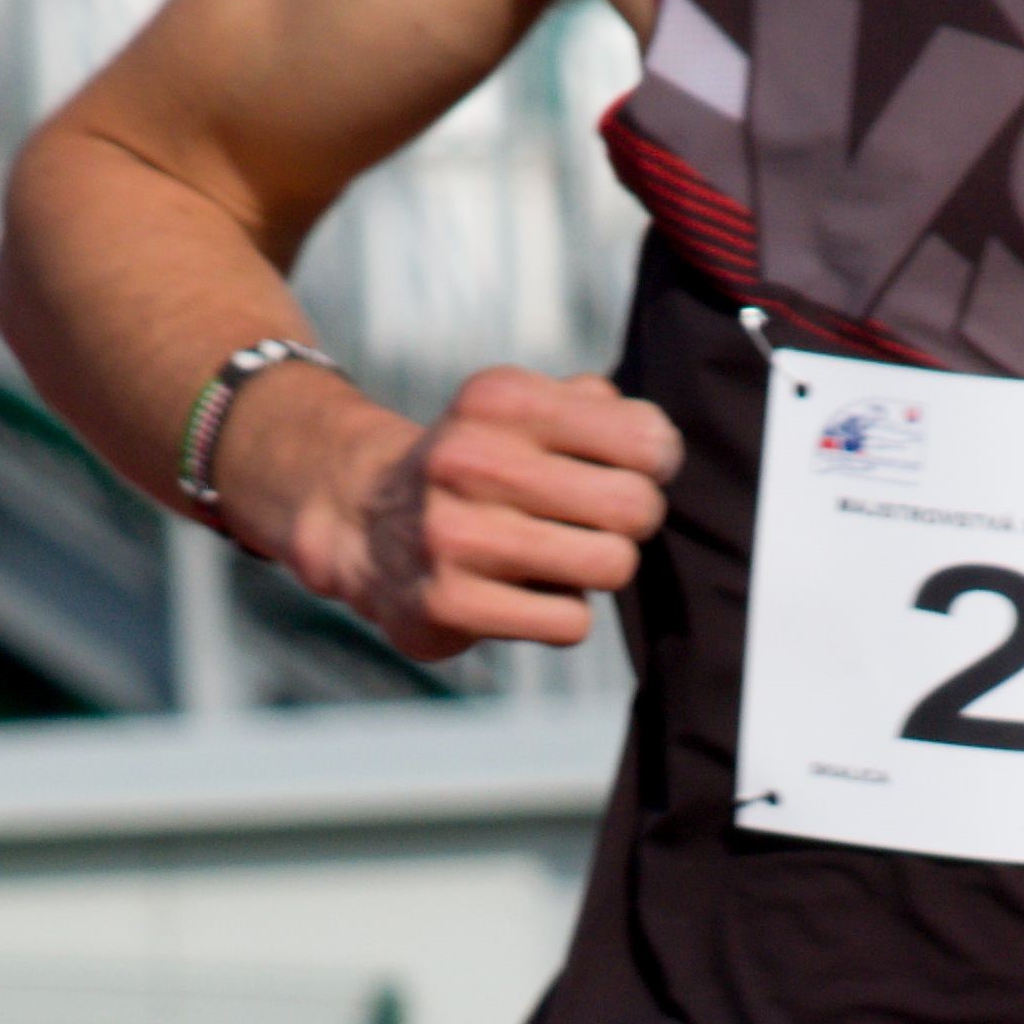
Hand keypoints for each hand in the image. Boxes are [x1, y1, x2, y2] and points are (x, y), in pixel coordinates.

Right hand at [230, 363, 681, 661]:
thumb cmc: (476, 468)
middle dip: (630, 522)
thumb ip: (598, 408)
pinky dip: (562, 615)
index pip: (645, 438)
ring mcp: (456, 534)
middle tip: (594, 521)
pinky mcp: (449, 603)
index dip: (654, 463)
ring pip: (610, 566)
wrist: (368, 524)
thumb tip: (656, 443)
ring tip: (559, 556)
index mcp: (501, 400)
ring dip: (597, 568)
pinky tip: (525, 594)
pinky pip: (570, 623)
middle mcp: (471, 459)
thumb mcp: (523, 410)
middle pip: (635, 507)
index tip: (628, 469)